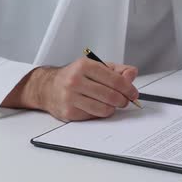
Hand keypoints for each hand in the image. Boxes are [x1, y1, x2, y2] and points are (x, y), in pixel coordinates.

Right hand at [3, 58, 138, 120]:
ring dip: (113, 108)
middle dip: (123, 100)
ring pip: (105, 109)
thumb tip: (132, 73)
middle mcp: (75, 80)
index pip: (115, 80)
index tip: (133, 93)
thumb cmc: (75, 76)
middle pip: (112, 96)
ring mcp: (70, 97)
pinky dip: (101, 113)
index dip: (129, 89)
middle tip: (125, 101)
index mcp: (84, 65)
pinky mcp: (69, 112)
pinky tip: (97, 107)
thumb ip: (117, 70)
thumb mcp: (95, 67)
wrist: (47, 88)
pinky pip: (94, 116)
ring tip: (111, 104)